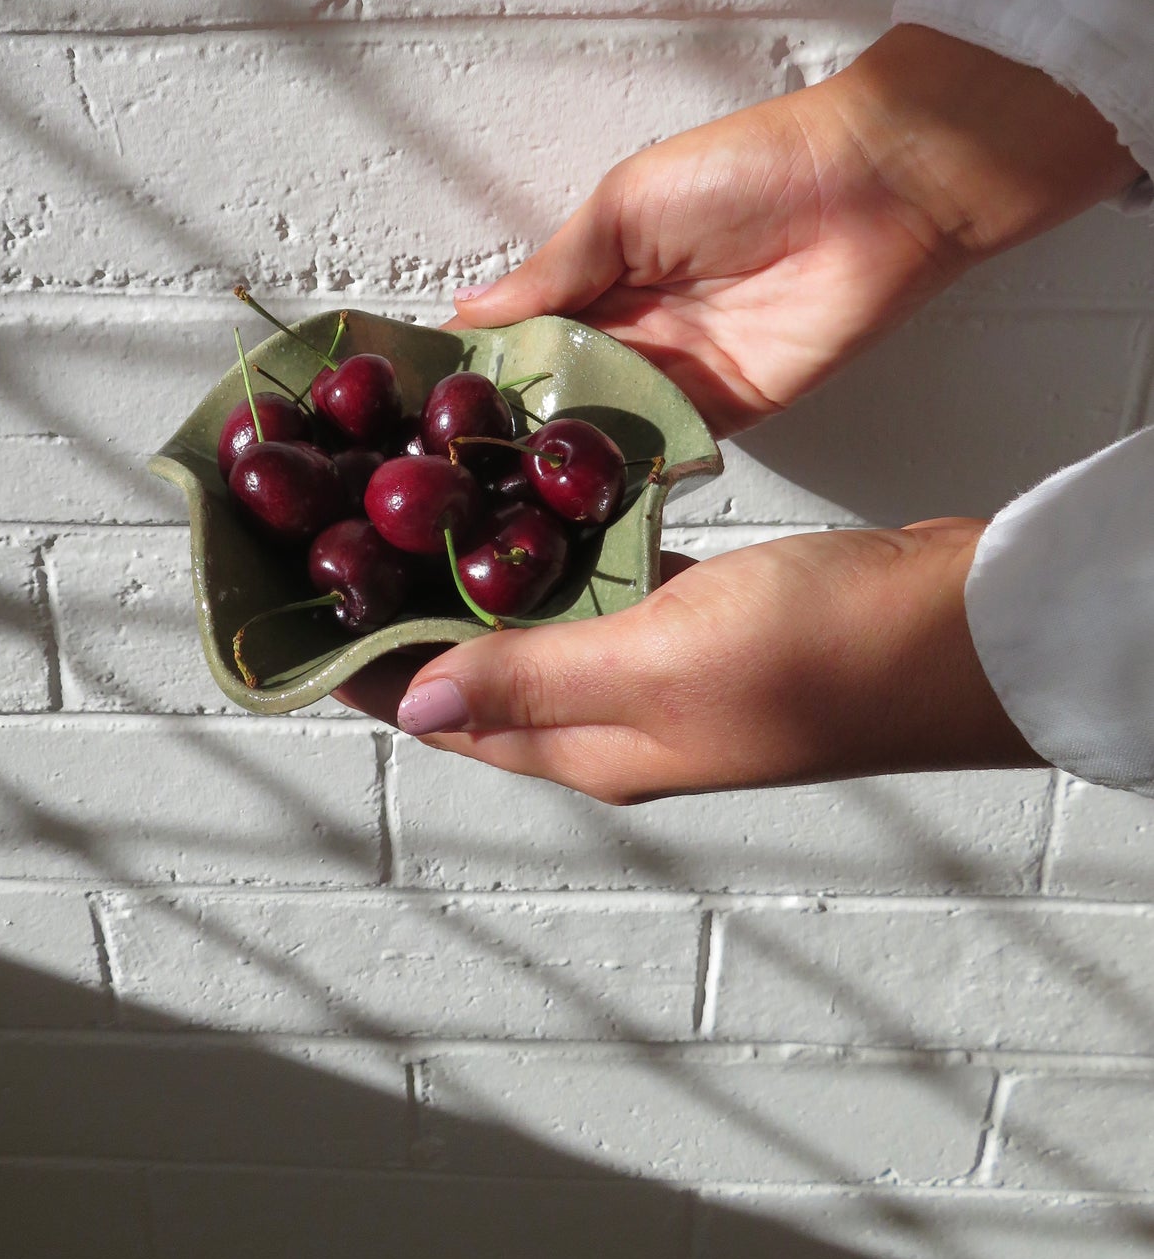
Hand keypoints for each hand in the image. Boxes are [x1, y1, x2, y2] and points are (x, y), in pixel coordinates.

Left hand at [336, 519, 1037, 800]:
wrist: (961, 633)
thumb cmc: (823, 656)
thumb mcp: (658, 663)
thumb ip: (533, 678)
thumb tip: (409, 702)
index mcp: (591, 749)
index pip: (440, 714)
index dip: (364, 669)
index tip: (297, 612)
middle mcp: (614, 722)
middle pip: (477, 672)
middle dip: (407, 617)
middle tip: (343, 538)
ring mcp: (661, 674)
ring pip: (537, 628)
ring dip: (476, 580)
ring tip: (414, 511)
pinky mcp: (703, 626)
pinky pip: (601, 592)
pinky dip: (558, 555)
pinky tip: (537, 508)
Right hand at [454, 26, 1138, 435]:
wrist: (877, 189)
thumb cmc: (748, 170)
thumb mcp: (624, 207)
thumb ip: (552, 272)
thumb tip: (467, 314)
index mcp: (602, 271)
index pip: (525, 329)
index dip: (480, 364)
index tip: (423, 406)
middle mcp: (634, 328)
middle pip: (558, 385)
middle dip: (511, 421)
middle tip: (449, 468)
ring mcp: (679, 375)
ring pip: (602, 424)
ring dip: (560, 452)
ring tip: (493, 492)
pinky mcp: (727, 413)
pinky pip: (663, 448)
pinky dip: (624, 470)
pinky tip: (572, 497)